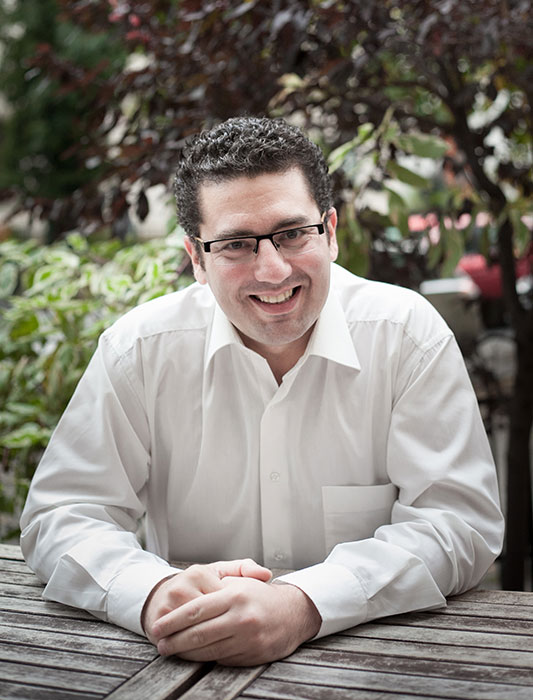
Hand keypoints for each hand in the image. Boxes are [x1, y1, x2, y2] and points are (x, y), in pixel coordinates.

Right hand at [142, 559, 271, 643]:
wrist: (162, 593)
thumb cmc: (198, 584)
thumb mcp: (219, 572)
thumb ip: (243, 569)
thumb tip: (266, 574)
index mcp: (200, 573)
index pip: (223, 599)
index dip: (237, 614)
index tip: (253, 624)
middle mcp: (182, 586)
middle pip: (207, 619)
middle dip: (227, 633)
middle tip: (248, 643)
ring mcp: (168, 604)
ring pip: (193, 632)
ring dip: (210, 646)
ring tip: (230, 652)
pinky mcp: (158, 618)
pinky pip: (179, 639)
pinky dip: (191, 651)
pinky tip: (206, 656)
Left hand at [150, 577, 321, 665]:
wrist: (294, 613)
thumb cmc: (261, 595)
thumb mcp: (240, 581)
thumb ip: (215, 585)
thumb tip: (186, 602)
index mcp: (235, 595)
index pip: (195, 610)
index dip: (173, 621)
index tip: (158, 627)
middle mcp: (241, 617)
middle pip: (198, 634)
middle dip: (174, 641)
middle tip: (160, 644)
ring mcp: (248, 639)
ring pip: (208, 650)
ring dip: (186, 654)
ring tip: (172, 651)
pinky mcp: (253, 655)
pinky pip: (222, 659)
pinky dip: (206, 659)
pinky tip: (195, 656)